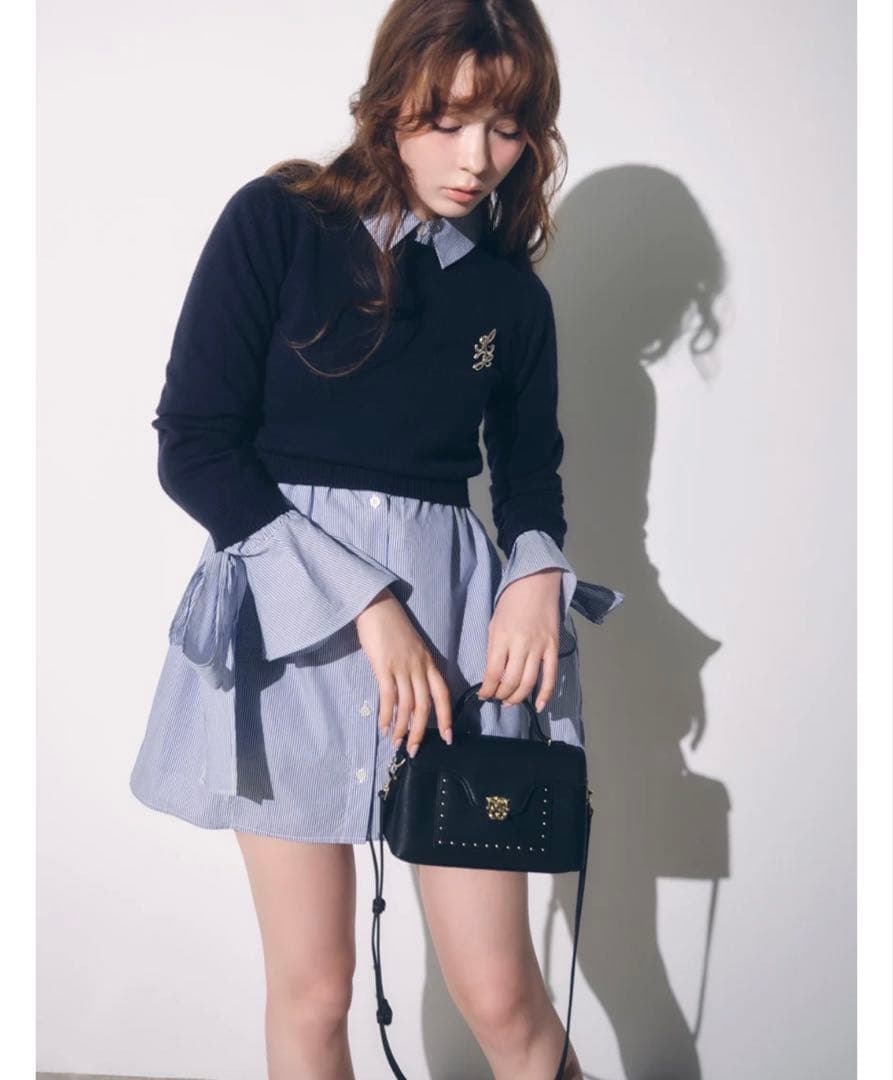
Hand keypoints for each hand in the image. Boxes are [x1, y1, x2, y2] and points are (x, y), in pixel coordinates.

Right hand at [354, 587, 452, 756]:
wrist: (378, 607)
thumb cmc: (393, 627)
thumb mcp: (413, 648)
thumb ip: (416, 669)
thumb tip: (410, 695)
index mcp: (430, 663)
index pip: (442, 695)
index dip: (446, 718)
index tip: (447, 738)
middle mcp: (419, 668)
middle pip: (425, 706)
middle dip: (421, 732)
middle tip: (415, 750)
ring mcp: (402, 667)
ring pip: (407, 706)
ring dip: (402, 728)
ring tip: (397, 743)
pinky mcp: (384, 667)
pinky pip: (388, 697)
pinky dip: (387, 715)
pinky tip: (384, 727)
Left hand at [478, 569, 561, 711]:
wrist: (536, 583)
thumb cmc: (511, 602)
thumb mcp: (494, 623)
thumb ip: (494, 649)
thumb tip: (493, 674)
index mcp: (501, 637)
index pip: (492, 673)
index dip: (487, 690)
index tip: (483, 695)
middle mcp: (520, 645)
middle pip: (510, 682)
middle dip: (501, 696)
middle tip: (497, 699)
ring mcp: (539, 647)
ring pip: (528, 683)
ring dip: (517, 698)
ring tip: (510, 702)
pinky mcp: (553, 648)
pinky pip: (551, 677)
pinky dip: (546, 695)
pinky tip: (539, 706)